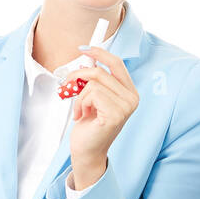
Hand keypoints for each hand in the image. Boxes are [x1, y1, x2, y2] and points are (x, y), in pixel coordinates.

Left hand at [65, 45, 138, 188]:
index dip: (100, 53)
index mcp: (130, 92)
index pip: (117, 64)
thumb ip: (97, 80)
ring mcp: (125, 107)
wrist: (87, 150)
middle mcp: (132, 99)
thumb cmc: (89, 125)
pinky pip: (92, 95)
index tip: (84, 48)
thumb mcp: (94, 97)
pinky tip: (82, 116)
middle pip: (101, 72)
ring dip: (79, 96)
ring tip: (80, 110)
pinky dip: (80, 104)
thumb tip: (88, 61)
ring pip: (93, 84)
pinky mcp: (115, 114)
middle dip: (78, 76)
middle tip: (68, 84)